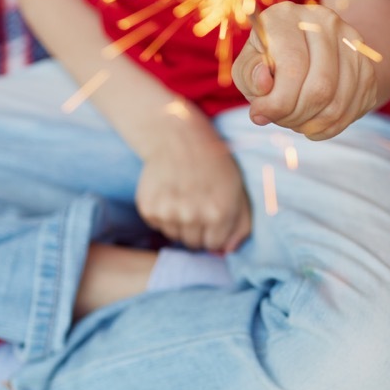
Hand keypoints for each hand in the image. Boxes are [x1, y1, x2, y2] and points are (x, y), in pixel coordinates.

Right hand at [135, 109, 251, 251]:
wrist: (178, 137)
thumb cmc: (215, 165)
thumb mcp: (238, 191)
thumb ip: (241, 225)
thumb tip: (227, 252)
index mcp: (219, 213)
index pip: (214, 245)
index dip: (214, 232)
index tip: (212, 216)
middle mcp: (193, 215)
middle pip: (193, 244)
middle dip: (197, 230)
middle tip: (197, 204)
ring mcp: (168, 212)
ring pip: (174, 236)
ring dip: (179, 223)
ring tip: (184, 197)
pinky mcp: (148, 207)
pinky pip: (157, 225)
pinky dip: (162, 214)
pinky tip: (169, 193)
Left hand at [232, 2, 378, 139]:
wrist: (308, 50)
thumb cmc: (269, 61)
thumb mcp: (248, 65)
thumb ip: (249, 75)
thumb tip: (264, 85)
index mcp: (287, 16)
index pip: (293, 67)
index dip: (277, 102)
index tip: (261, 114)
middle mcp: (325, 22)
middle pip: (320, 88)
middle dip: (296, 116)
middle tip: (281, 120)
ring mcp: (352, 43)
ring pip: (338, 103)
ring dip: (312, 124)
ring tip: (296, 122)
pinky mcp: (367, 66)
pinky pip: (352, 109)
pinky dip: (330, 127)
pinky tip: (314, 124)